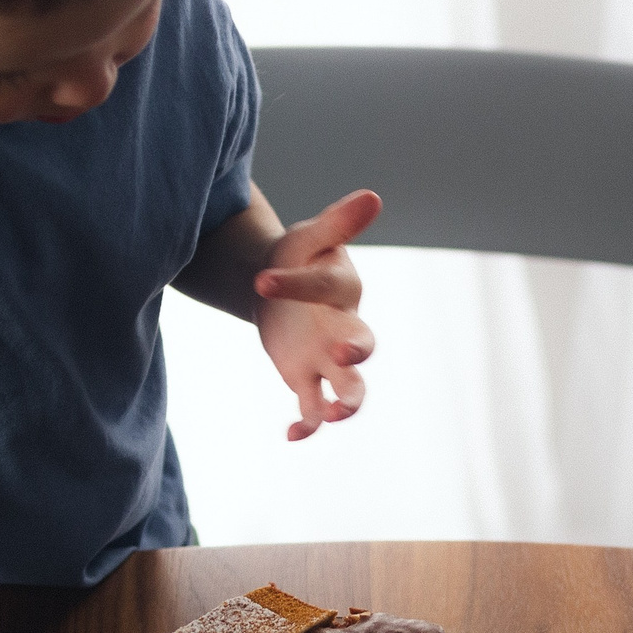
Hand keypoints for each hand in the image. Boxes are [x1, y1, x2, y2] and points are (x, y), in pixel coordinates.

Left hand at [254, 189, 379, 440]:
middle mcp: (343, 327)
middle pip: (364, 346)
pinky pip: (314, 408)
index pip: (327, 287)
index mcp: (342, 288)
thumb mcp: (310, 237)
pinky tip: (291, 435)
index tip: (260, 280)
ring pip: (350, 388)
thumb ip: (338, 223)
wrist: (276, 283)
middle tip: (343, 351)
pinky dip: (307, 425)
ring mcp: (328, 358)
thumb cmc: (298, 255)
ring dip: (346, 404)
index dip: (296, 284)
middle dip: (357, 352)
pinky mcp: (307, 379)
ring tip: (335, 416)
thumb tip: (372, 197)